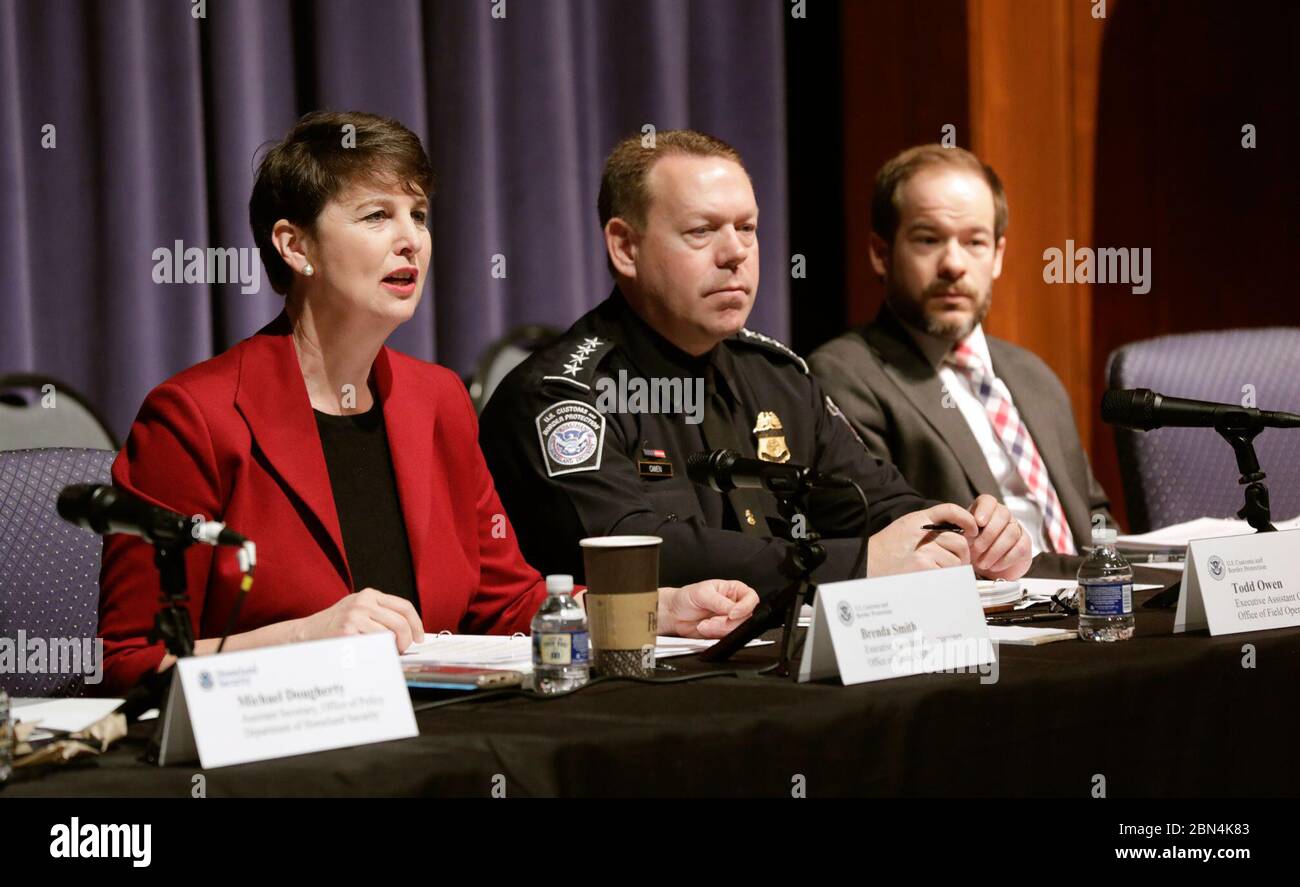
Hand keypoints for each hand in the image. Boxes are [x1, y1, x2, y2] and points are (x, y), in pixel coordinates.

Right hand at [293, 587, 425, 652]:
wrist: (306, 633)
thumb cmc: (335, 625)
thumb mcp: (358, 610)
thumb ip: (380, 614)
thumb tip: (409, 632)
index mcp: (370, 595)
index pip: (404, 607)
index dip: (416, 624)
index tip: (419, 637)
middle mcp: (363, 602)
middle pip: (400, 623)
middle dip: (406, 641)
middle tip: (402, 650)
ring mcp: (355, 616)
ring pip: (389, 636)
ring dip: (391, 649)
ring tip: (382, 653)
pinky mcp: (347, 631)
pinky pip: (373, 646)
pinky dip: (376, 653)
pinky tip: (367, 653)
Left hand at [657, 579, 759, 638]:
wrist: (674, 613)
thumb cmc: (687, 598)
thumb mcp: (703, 594)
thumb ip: (720, 602)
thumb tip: (734, 609)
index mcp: (734, 590)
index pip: (751, 598)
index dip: (745, 607)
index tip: (732, 613)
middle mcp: (735, 605)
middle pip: (745, 618)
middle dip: (726, 622)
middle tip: (711, 620)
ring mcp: (730, 620)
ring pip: (735, 630)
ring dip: (718, 629)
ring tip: (704, 623)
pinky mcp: (723, 632)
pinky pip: (726, 638)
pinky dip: (713, 635)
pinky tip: (704, 628)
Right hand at [866, 503, 977, 576]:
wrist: (866, 564)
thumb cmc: (885, 551)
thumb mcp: (905, 528)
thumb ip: (926, 528)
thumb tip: (956, 536)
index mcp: (918, 520)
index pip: (950, 510)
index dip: (966, 519)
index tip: (973, 530)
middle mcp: (922, 533)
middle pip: (958, 541)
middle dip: (962, 555)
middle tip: (958, 564)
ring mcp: (923, 550)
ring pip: (956, 560)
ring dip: (954, 570)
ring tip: (941, 574)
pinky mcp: (924, 567)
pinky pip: (948, 573)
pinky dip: (947, 579)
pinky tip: (936, 580)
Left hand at [967, 494, 1031, 579]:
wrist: (986, 566)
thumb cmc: (972, 547)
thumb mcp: (963, 538)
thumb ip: (964, 531)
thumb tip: (966, 532)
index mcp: (986, 510)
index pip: (988, 500)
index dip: (984, 510)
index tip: (978, 523)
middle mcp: (1003, 515)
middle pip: (1003, 515)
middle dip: (988, 534)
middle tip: (976, 548)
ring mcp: (1017, 528)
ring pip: (1011, 533)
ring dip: (995, 550)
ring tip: (982, 563)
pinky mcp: (1025, 544)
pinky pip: (1020, 548)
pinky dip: (1005, 559)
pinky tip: (994, 566)